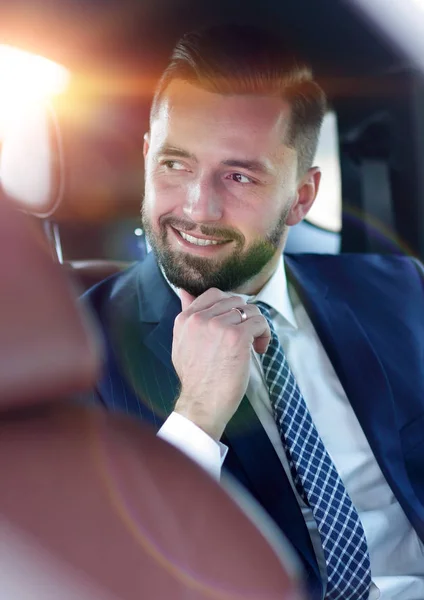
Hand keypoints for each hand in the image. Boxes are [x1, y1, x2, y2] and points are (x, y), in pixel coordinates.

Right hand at [172, 288, 270, 440]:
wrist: (202, 403)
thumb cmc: (195, 378)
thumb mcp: (181, 343)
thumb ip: (186, 317)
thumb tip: (185, 293)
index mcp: (186, 318)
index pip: (214, 294)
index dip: (229, 306)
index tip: (234, 323)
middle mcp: (200, 318)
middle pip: (235, 301)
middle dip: (244, 317)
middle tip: (247, 336)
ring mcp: (219, 326)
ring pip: (249, 311)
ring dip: (256, 326)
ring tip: (254, 344)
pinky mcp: (237, 337)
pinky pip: (260, 322)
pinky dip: (264, 334)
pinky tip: (259, 348)